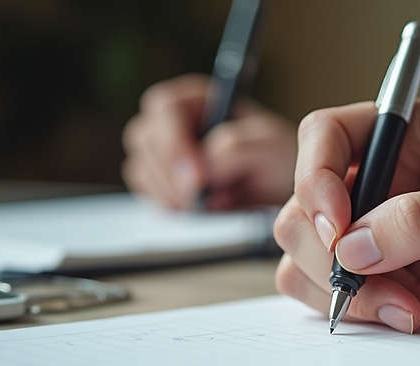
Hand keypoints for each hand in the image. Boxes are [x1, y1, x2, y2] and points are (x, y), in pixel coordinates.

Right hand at [122, 74, 296, 209]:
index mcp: (197, 99)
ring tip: (211, 206)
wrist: (278, 193)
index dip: (175, 142)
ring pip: (142, 170)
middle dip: (171, 174)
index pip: (165, 107)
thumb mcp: (270, 147)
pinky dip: (171, 208)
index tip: (198, 178)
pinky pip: (149, 196)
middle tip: (201, 202)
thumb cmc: (277, 160)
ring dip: (172, 194)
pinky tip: (201, 212)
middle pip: (144, 139)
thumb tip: (205, 168)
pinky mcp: (160, 184)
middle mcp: (172, 122)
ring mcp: (162, 154)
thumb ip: (237, 148)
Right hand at [274, 99, 419, 333]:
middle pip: (304, 214)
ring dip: (364, 297)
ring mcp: (377, 232)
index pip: (323, 138)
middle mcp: (380, 180)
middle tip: (395, 291)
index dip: (315, 182)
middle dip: (340, 263)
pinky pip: (347, 299)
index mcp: (402, 135)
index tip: (341, 230)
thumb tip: (350, 247)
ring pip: (315, 264)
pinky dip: (382, 313)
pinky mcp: (386, 275)